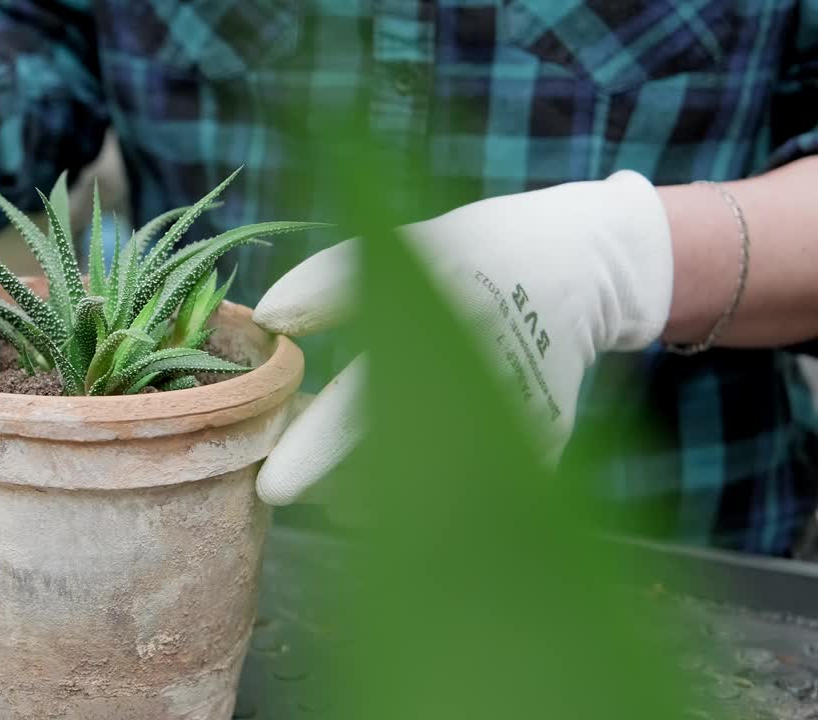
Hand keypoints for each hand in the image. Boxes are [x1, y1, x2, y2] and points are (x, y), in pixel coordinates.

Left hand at [253, 170, 672, 504]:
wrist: (584, 265)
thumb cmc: (477, 251)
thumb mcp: (408, 247)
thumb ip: (332, 284)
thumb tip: (267, 317)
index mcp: (442, 333)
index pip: (366, 409)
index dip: (317, 452)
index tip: (273, 489)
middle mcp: (483, 387)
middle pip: (395, 467)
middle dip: (333, 483)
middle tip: (285, 487)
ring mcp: (519, 426)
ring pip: (429, 494)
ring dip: (367, 495)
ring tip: (331, 483)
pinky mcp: (541, 450)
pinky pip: (468, 496)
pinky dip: (416, 500)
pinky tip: (376, 487)